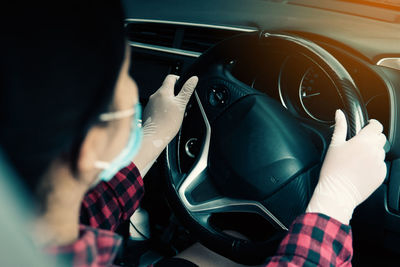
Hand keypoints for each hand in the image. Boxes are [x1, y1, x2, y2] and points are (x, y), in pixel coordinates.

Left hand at [133, 75, 197, 175]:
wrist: (154, 137)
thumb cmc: (167, 123)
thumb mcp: (181, 105)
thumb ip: (187, 90)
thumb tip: (193, 79)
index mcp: (163, 91)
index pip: (171, 77)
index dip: (179, 79)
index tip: (184, 86)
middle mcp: (154, 96)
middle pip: (166, 88)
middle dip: (175, 94)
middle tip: (182, 103)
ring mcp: (150, 104)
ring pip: (162, 98)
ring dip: (169, 102)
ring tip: (175, 112)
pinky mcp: (148, 113)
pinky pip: (157, 107)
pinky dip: (163, 110)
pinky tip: (167, 118)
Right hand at [306, 110, 386, 224]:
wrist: (337, 192)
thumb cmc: (333, 170)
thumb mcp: (334, 145)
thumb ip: (340, 127)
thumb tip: (339, 114)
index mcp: (363, 141)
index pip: (377, 126)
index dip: (372, 125)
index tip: (367, 126)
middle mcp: (375, 151)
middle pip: (380, 138)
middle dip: (372, 138)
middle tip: (358, 145)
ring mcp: (379, 164)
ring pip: (380, 152)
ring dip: (372, 152)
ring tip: (357, 159)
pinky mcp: (381, 175)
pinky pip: (380, 165)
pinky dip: (373, 165)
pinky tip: (360, 169)